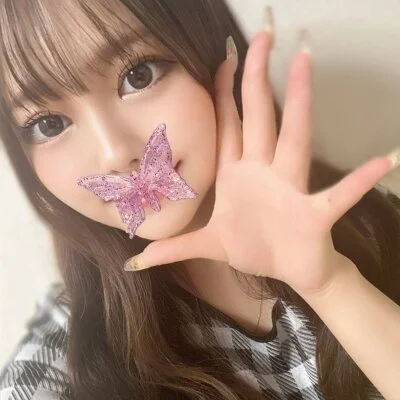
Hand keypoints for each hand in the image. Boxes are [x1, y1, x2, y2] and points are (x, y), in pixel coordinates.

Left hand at [124, 28, 396, 295]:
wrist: (289, 272)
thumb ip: (175, 248)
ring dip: (300, 105)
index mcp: (237, 175)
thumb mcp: (209, 245)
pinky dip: (359, 182)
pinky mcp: (314, 214)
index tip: (221, 60)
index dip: (223, 95)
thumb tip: (137, 261)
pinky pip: (339, 195)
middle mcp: (264, 172)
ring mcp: (291, 189)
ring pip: (294, 140)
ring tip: (306, 63)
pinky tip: (383, 162)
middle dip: (257, 79)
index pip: (230, 126)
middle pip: (260, 119)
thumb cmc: (255, 248)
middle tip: (261, 37)